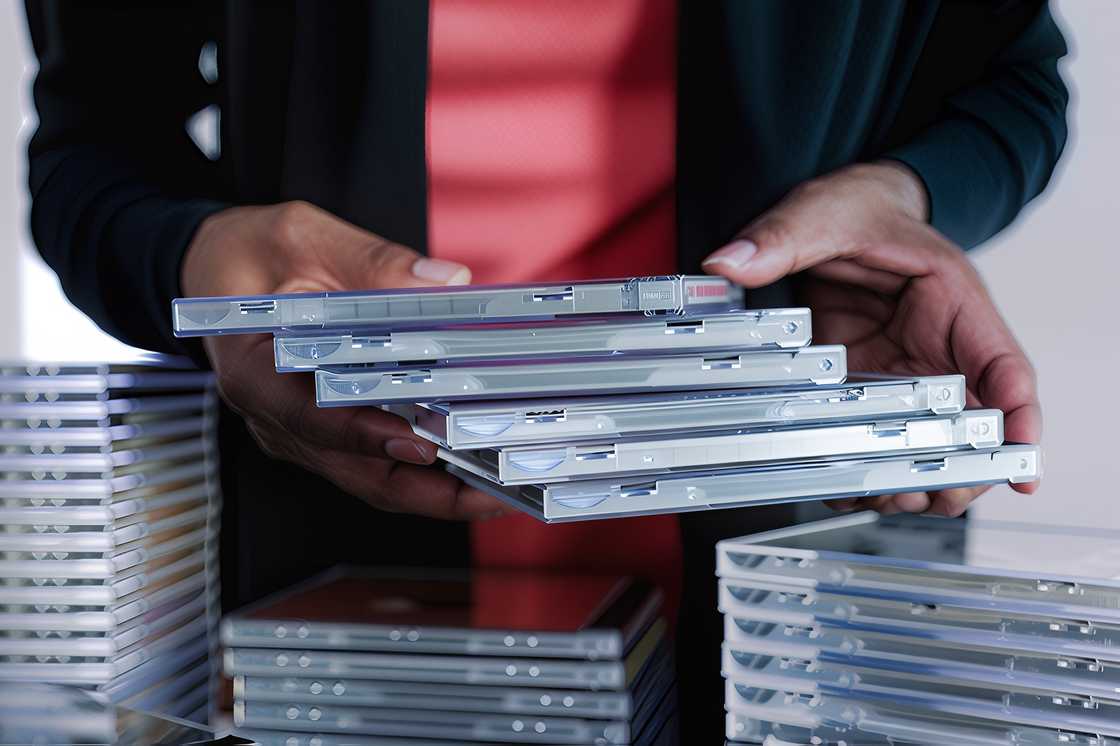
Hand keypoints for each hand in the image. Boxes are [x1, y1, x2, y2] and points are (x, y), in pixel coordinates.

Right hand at [180, 201, 505, 518]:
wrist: (214, 267)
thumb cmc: (249, 253)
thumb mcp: (304, 237)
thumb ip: (372, 262)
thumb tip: (445, 282)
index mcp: (254, 373)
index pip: (313, 419)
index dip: (370, 437)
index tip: (424, 444)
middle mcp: (277, 418)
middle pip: (359, 472)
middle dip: (431, 493)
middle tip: (497, 489)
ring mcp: (302, 433)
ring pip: (376, 478)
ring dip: (438, 488)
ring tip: (502, 484)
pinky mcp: (326, 431)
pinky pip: (379, 460)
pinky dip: (427, 467)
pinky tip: (476, 458)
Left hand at [702, 162, 1040, 516]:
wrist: (844, 209)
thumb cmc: (859, 206)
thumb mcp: (822, 212)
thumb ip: (781, 238)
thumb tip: (728, 262)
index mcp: (953, 299)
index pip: (1004, 364)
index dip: (1019, 416)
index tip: (1020, 460)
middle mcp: (939, 345)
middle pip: (972, 422)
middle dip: (959, 468)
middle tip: (931, 496)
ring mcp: (905, 371)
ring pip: (926, 440)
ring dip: (911, 476)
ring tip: (882, 497)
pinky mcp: (869, 384)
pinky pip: (877, 435)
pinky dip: (865, 465)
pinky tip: (844, 485)